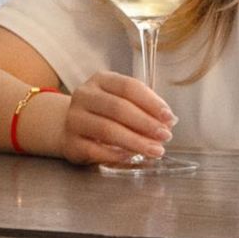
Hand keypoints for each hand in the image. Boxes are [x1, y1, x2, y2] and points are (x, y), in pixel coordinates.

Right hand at [54, 73, 175, 167]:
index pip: (129, 87)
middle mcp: (84, 96)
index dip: (152, 102)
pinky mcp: (71, 143)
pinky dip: (116, 155)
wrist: (69, 127)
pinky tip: (132, 157)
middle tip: (165, 136)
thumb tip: (169, 122)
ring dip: (136, 141)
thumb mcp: (121, 101)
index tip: (170, 118)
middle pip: (118, 108)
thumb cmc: (103, 113)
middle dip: (146, 123)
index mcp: (101, 80)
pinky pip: (96, 150)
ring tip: (155, 150)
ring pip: (107, 130)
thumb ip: (144, 108)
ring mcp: (75, 119)